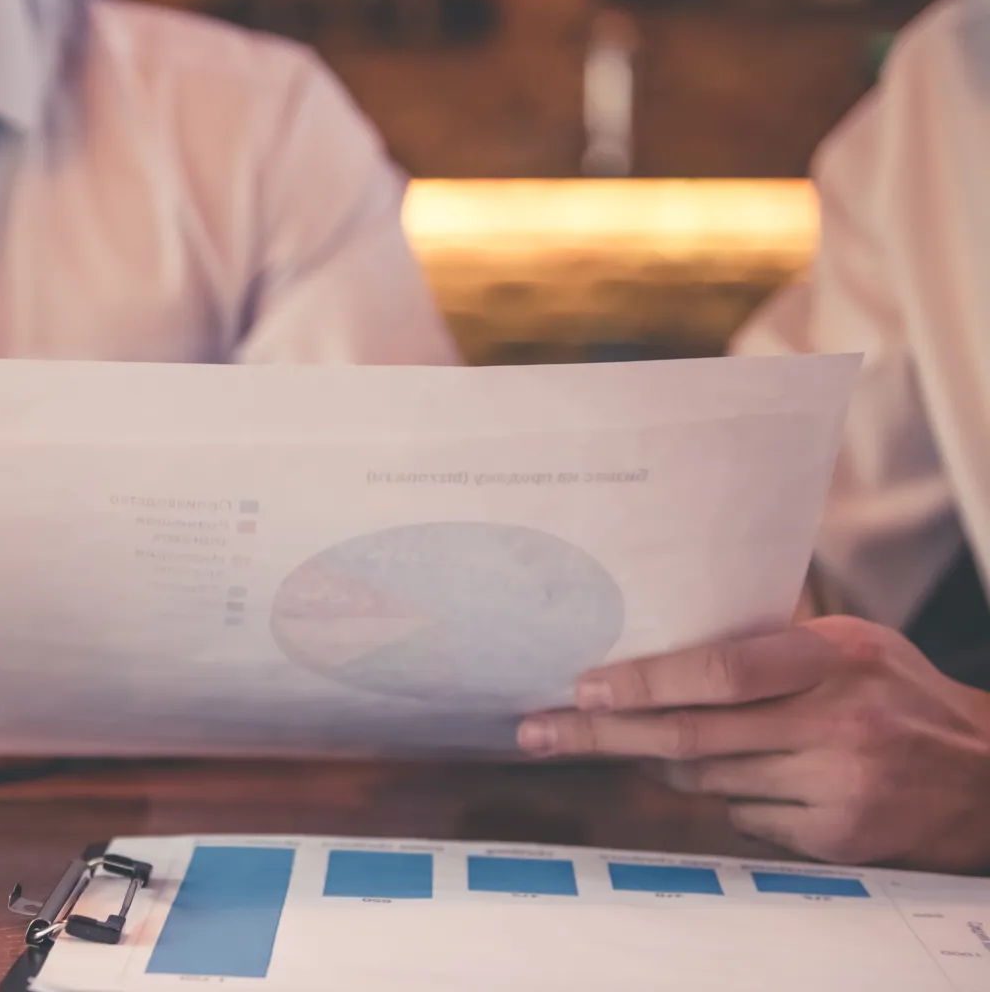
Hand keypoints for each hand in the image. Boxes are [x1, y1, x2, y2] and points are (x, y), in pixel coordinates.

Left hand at [518, 617, 989, 871]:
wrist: (987, 775)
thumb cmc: (899, 695)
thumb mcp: (850, 646)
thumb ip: (768, 646)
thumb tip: (659, 642)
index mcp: (833, 659)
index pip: (718, 673)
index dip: (641, 683)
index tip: (580, 688)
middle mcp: (835, 722)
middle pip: (690, 737)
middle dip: (602, 735)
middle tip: (536, 732)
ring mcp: (837, 786)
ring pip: (706, 782)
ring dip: (670, 765)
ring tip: (655, 744)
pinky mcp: (837, 838)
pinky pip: (742, 818)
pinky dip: (732, 799)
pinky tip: (764, 779)